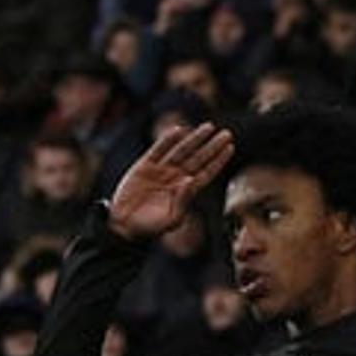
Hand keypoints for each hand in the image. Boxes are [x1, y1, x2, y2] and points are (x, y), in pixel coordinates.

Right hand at [106, 122, 233, 241]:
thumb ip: (183, 201)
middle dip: (212, 146)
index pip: (206, 172)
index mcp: (186, 191)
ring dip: (195, 139)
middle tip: (227, 133)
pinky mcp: (145, 166)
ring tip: (208, 127)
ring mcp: (161, 170)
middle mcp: (176, 178)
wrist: (124, 225)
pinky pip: (158, 150)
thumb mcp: (172, 219)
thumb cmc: (151, 227)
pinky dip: (167, 140)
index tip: (230, 148)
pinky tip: (179, 130)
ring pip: (182, 151)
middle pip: (198, 158)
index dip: (218, 160)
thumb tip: (192, 180)